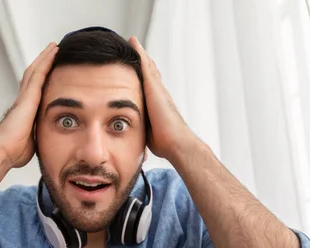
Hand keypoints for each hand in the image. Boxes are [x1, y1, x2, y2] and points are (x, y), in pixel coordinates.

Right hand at [0, 42, 57, 168]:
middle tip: (52, 51)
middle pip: (33, 76)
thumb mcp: (31, 142)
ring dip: (44, 58)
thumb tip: (43, 143)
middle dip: (42, 64)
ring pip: (35, 71)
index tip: (49, 71)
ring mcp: (24, 97)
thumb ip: (36, 137)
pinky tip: (53, 52)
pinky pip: (38, 74)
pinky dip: (46, 62)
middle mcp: (23, 101)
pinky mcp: (28, 97)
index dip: (41, 79)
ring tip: (54, 47)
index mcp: (24, 111)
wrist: (2, 151)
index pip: (34, 90)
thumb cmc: (13, 152)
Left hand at [128, 37, 190, 160]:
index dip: (144, 76)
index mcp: (157, 104)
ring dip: (141, 54)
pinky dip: (140, 53)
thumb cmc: (165, 142)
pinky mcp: (154, 86)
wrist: (176, 142)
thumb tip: (135, 137)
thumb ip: (144, 128)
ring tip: (133, 42)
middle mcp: (159, 93)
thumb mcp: (149, 132)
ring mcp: (158, 88)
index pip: (150, 86)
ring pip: (148, 66)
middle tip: (135, 49)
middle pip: (150, 72)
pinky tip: (133, 43)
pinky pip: (145, 65)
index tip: (138, 68)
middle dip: (143, 62)